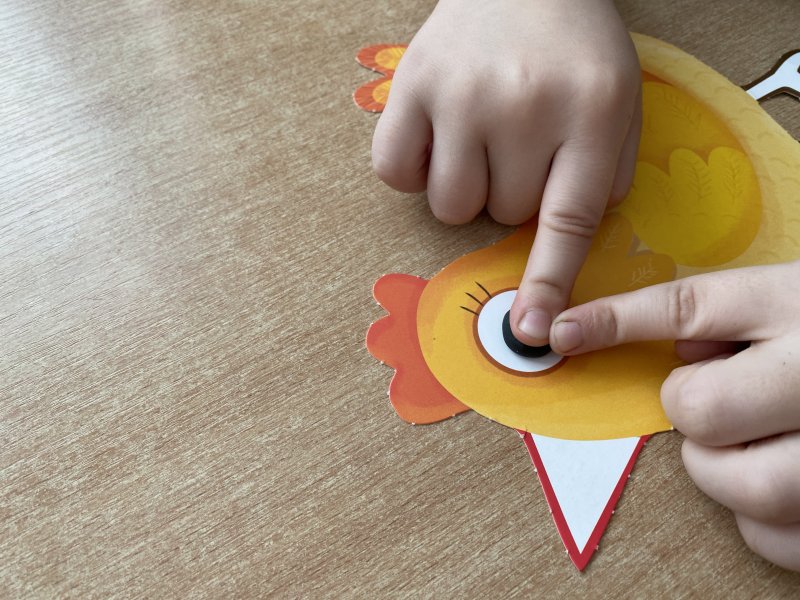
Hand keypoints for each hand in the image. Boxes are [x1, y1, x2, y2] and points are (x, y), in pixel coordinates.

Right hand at [372, 0, 641, 345]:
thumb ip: (603, 176)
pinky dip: (414, 170)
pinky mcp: (409, 85)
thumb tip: (563, 247)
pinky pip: (397, 173)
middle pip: (502, 216)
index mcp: (589, 111)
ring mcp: (459, 94)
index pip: (566, 219)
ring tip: (479, 138)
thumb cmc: (573, 47)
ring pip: (450, 206)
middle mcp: (522, 104)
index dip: (548, 281)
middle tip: (519, 143)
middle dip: (512, 194)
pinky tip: (438, 136)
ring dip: (466, 188)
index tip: (533, 330)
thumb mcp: (619, 103)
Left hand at [549, 262, 799, 571]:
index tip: (560, 332)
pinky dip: (763, 522)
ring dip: (726, 473)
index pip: (691, 305)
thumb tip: (675, 359)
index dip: (615, 320)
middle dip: (692, 414)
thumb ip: (740, 320)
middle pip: (701, 411)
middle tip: (720, 403)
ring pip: (739, 487)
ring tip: (762, 444)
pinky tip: (790, 483)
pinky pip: (776, 539)